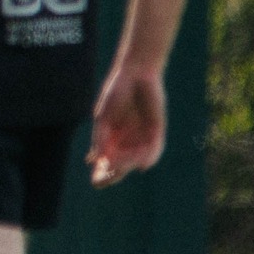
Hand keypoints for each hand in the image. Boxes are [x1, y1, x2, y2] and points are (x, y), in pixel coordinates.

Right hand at [88, 65, 165, 187]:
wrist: (135, 74)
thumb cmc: (115, 93)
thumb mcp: (102, 118)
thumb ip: (100, 139)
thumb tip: (96, 161)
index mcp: (111, 140)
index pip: (105, 164)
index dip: (101, 174)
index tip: (96, 180)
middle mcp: (127, 142)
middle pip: (121, 166)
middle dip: (114, 175)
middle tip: (107, 177)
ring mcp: (142, 138)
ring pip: (136, 161)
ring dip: (127, 165)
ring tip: (120, 165)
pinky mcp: (156, 131)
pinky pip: (154, 150)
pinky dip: (148, 158)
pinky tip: (141, 164)